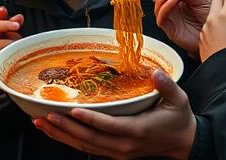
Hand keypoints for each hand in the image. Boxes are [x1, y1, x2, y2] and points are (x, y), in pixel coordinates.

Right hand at [0, 6, 23, 77]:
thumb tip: (19, 16)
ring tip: (18, 48)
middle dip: (4, 24)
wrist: (2, 79)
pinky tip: (12, 57)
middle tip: (17, 26)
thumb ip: (15, 29)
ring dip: (8, 43)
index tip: (4, 9)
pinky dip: (5, 57)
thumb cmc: (11, 56)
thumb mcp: (14, 41)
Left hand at [33, 70, 195, 159]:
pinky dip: (69, 139)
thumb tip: (155, 73)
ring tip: (40, 123)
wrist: (184, 143)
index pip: (109, 126)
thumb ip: (166, 86)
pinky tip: (53, 130)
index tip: (72, 111)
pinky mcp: (114, 153)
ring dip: (61, 135)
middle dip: (65, 128)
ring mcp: (118, 152)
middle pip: (90, 139)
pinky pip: (88, 147)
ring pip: (85, 146)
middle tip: (45, 116)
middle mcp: (124, 145)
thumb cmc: (178, 118)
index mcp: (137, 131)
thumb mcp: (178, 99)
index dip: (90, 119)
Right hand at [153, 0, 211, 56]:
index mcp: (178, 1)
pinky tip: (174, 1)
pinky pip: (161, 18)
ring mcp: (170, 20)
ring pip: (157, 5)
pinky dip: (165, 7)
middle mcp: (172, 10)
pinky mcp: (170, 30)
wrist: (218, 38)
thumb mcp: (199, 1)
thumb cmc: (212, 22)